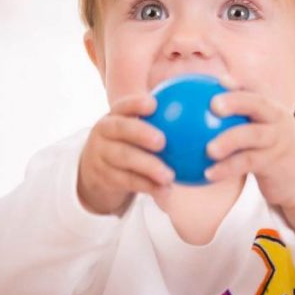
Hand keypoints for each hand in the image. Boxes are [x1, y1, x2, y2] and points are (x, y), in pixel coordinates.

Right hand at [77, 93, 174, 215]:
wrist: (95, 173)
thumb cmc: (126, 145)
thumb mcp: (132, 131)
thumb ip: (158, 121)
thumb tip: (199, 110)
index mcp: (113, 116)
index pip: (123, 105)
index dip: (136, 104)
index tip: (154, 104)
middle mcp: (103, 133)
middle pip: (120, 129)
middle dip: (140, 133)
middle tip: (162, 141)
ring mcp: (101, 155)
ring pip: (125, 158)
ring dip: (149, 167)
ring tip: (169, 175)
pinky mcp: (104, 177)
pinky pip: (128, 181)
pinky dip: (148, 186)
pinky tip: (166, 190)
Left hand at [204, 90, 294, 211]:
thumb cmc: (265, 145)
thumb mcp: (257, 127)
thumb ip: (234, 117)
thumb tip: (190, 108)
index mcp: (270, 107)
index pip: (253, 90)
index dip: (238, 84)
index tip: (219, 81)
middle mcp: (276, 119)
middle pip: (258, 105)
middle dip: (237, 101)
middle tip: (213, 105)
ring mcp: (277, 141)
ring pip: (253, 137)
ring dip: (230, 141)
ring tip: (208, 150)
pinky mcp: (274, 163)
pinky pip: (248, 164)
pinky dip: (227, 169)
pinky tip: (207, 174)